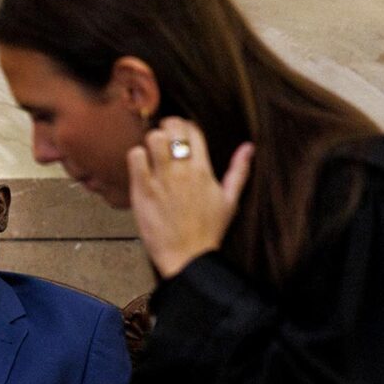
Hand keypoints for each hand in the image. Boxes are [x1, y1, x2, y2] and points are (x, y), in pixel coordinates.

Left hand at [127, 117, 253, 277]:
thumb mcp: (230, 200)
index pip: (193, 130)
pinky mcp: (143, 191)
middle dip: (166, 128)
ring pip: (153, 138)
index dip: (184, 126)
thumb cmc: (208, 231)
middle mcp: (183, 171)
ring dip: (150, 140)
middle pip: (172, 128)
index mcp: (203, 170)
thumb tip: (248, 147)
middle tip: (163, 138)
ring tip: (151, 152)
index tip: (179, 133)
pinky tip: (140, 166)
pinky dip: (136, 156)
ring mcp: (162, 180)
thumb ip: (238, 171)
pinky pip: (135, 158)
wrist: (188, 257)